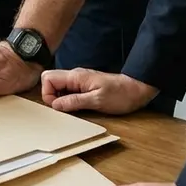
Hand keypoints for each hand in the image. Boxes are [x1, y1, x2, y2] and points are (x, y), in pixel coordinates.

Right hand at [41, 68, 158, 113]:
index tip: (59, 106)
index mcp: (76, 77)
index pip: (48, 78)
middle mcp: (75, 76)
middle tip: (64, 108)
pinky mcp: (84, 87)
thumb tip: (55, 105)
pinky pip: (68, 91)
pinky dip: (68, 100)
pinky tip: (79, 107)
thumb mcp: (97, 100)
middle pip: (50, 81)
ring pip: (58, 87)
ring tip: (73, 108)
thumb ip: (75, 101)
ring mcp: (79, 81)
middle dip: (51, 96)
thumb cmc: (120, 94)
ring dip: (60, 99)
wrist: (137, 90)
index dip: (48, 93)